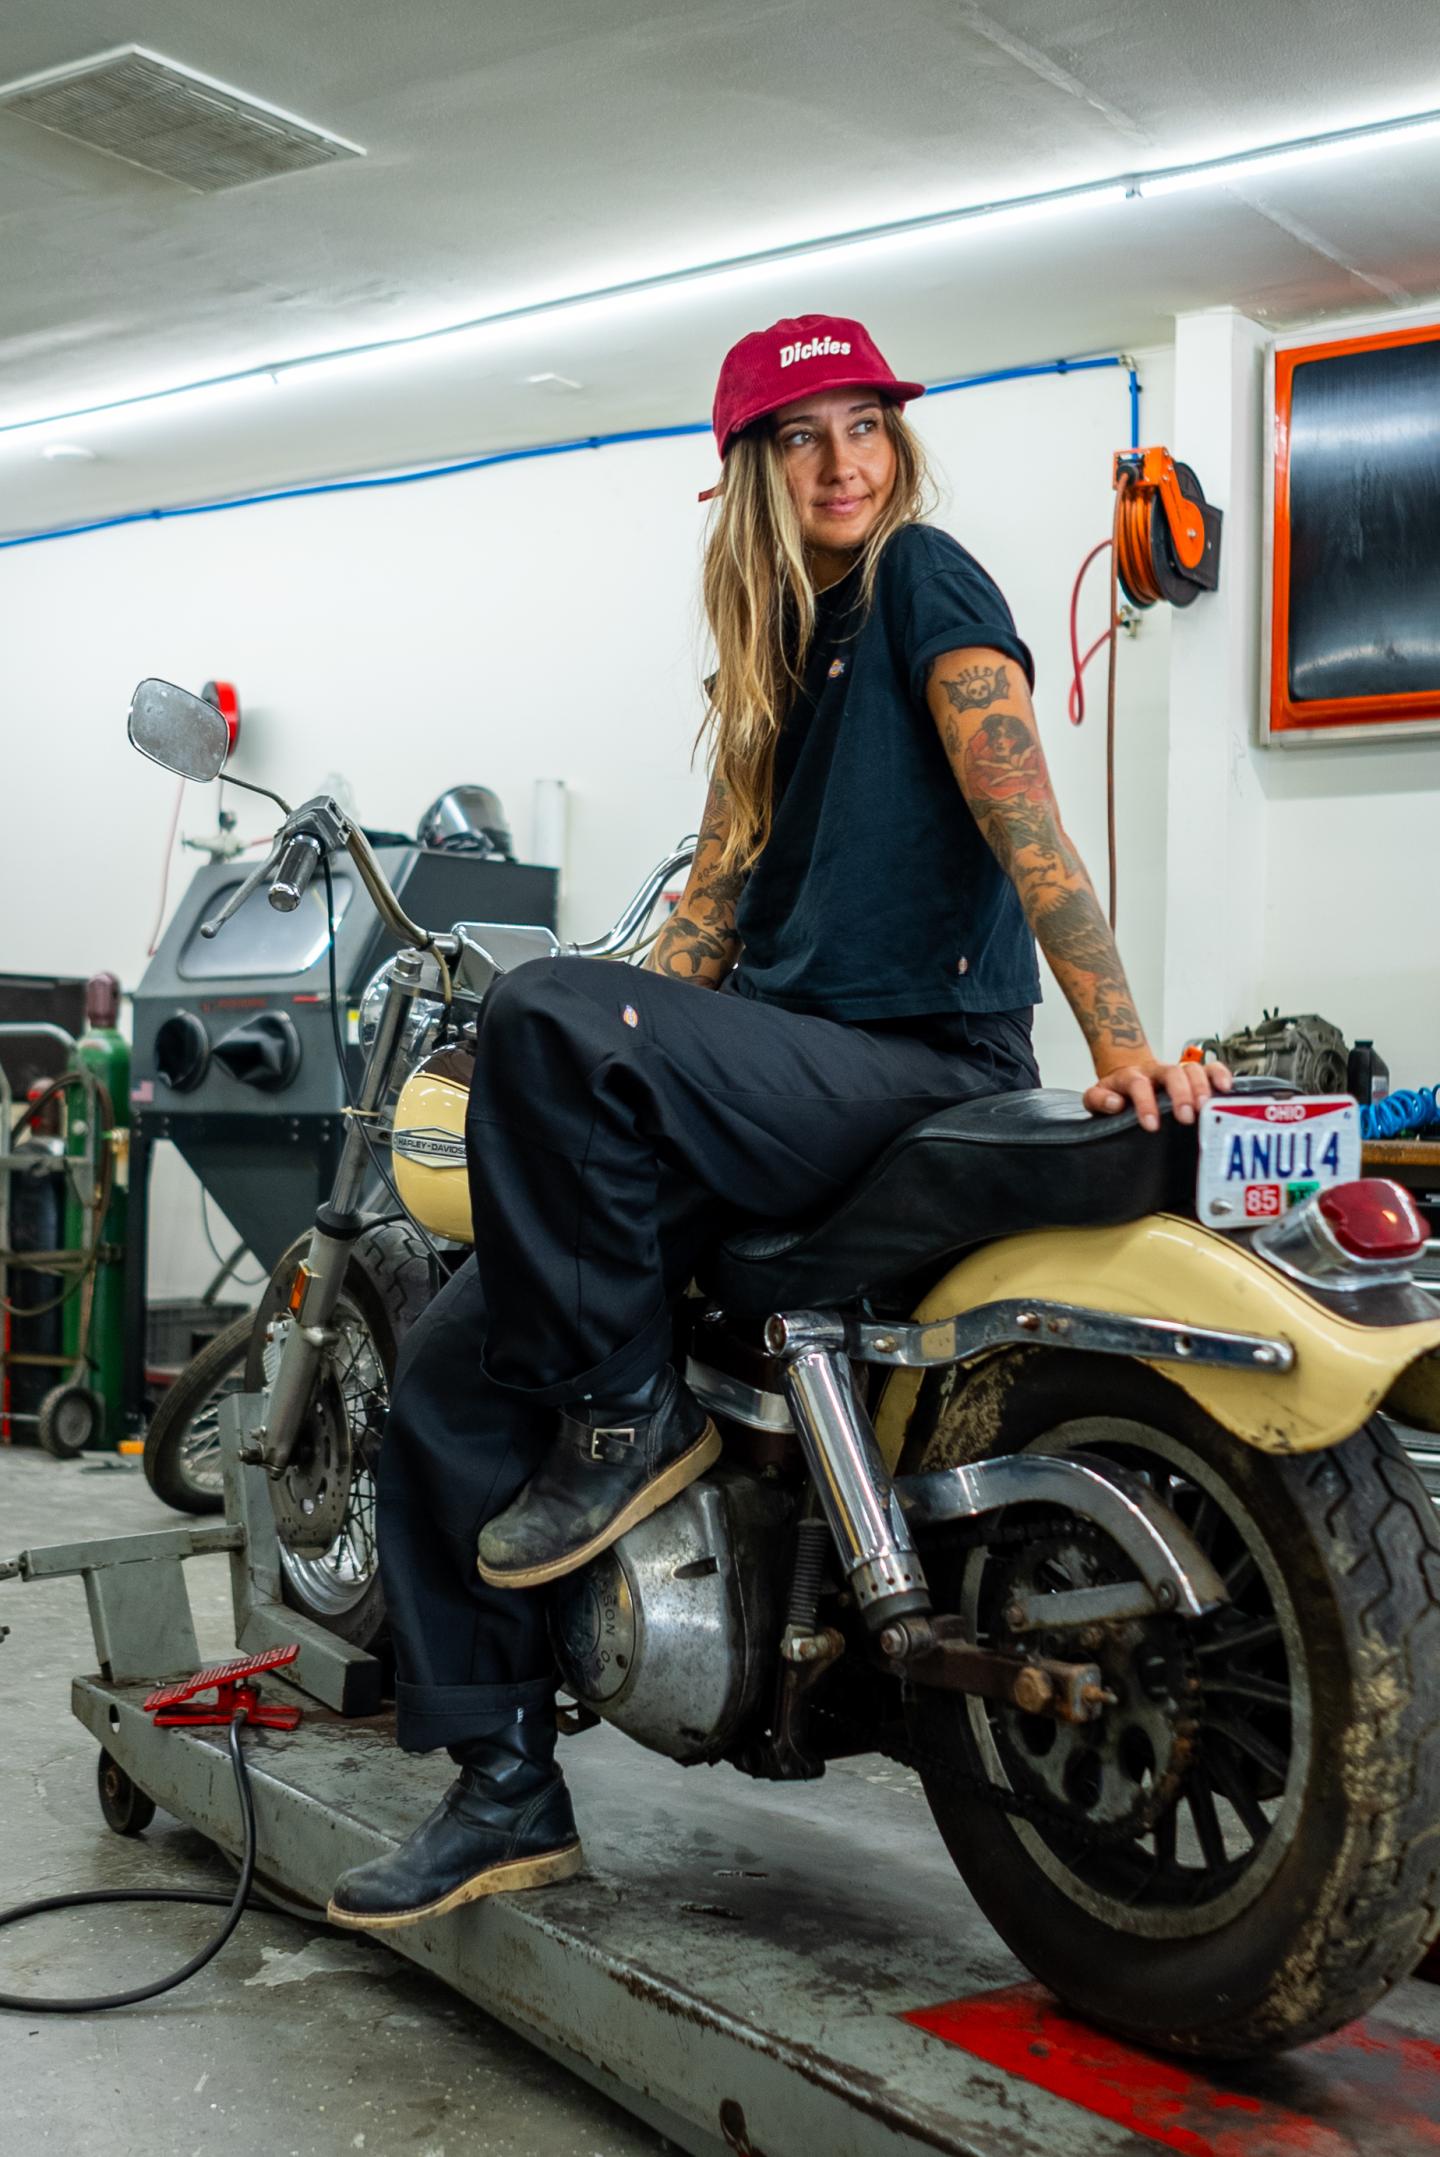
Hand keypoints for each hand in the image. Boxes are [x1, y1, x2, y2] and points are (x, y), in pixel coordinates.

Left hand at [1084, 1055, 1233, 1133]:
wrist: (1127, 1074)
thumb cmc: (1114, 1093)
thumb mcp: (1096, 1097)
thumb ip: (1098, 1100)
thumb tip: (1115, 1103)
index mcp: (1129, 1077)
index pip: (1138, 1084)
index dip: (1145, 1103)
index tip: (1152, 1125)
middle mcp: (1155, 1071)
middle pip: (1171, 1073)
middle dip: (1180, 1094)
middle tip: (1186, 1117)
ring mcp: (1175, 1071)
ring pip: (1191, 1069)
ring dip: (1201, 1086)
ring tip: (1206, 1107)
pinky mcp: (1192, 1074)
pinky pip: (1210, 1068)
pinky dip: (1220, 1074)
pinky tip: (1226, 1088)